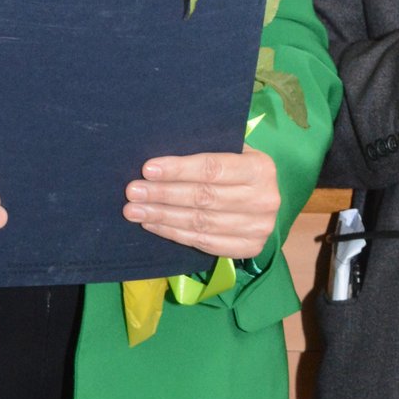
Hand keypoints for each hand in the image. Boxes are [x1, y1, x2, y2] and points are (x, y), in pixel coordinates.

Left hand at [125, 146, 280, 257]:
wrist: (266, 200)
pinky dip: (174, 234)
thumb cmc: (239, 169)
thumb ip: (208, 151)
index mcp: (261, 168)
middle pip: (203, 197)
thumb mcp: (233, 151)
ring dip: (163, 216)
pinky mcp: (250, 248)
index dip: (178, 170)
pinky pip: (204, 242)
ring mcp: (258, 227)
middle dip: (163, 194)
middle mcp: (264, 199)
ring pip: (200, 222)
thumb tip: (161, 152)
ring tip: (135, 210)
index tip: (147, 170)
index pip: (212, 169)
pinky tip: (153, 224)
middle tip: (133, 192)